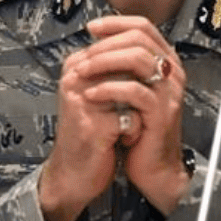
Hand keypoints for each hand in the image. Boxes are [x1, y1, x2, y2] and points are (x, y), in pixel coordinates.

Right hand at [38, 45, 123, 220]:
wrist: (73, 173)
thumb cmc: (90, 133)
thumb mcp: (98, 94)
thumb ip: (114, 69)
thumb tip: (147, 48)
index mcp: (76, 65)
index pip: (119, 47)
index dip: (138, 70)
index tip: (130, 93)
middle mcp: (75, 78)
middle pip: (128, 66)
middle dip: (140, 89)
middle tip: (133, 109)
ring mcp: (82, 100)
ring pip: (134, 90)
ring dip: (138, 111)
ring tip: (124, 125)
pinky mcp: (93, 125)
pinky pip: (133, 118)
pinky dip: (134, 132)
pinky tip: (120, 141)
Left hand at [82, 15, 189, 216]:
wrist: (153, 167)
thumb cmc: (140, 128)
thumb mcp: (132, 90)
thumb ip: (123, 67)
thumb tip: (96, 42)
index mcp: (166, 61)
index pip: (143, 26)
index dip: (115, 23)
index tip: (90, 28)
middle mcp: (172, 71)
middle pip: (139, 38)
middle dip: (105, 44)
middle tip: (82, 56)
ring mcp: (169, 91)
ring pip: (137, 58)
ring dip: (103, 62)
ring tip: (82, 72)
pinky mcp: (161, 112)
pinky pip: (134, 90)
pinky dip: (108, 89)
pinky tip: (91, 94)